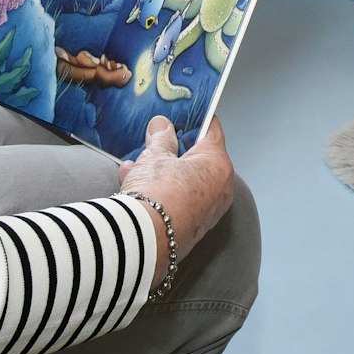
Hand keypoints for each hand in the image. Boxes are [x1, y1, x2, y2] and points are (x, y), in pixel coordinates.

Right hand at [118, 116, 235, 259]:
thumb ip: (160, 138)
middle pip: (198, 158)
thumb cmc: (156, 195)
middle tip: (155, 138)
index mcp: (218, 165)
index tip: (182, 112)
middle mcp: (219, 190)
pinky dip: (159, 190)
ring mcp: (206, 211)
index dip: (195, 118)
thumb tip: (162, 126)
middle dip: (173, 148)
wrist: (142, 241)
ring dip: (161, 170)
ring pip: (184, 180)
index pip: (212, 131)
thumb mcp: (154, 156)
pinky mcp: (190, 228)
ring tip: (136, 163)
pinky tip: (134, 184)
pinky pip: (177, 200)